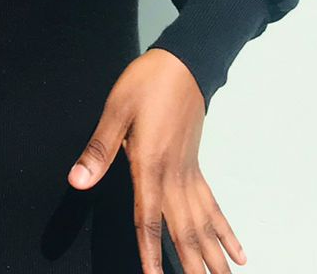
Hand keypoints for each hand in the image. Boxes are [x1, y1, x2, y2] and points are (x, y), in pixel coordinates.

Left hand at [66, 49, 246, 273]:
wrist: (183, 63)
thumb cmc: (146, 84)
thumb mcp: (115, 110)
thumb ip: (99, 149)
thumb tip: (78, 180)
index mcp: (150, 165)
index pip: (147, 217)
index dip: (150, 251)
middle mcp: (173, 176)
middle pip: (183, 230)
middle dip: (192, 265)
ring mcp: (189, 174)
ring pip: (202, 224)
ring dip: (213, 256)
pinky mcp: (196, 167)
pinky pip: (213, 206)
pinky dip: (224, 231)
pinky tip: (237, 251)